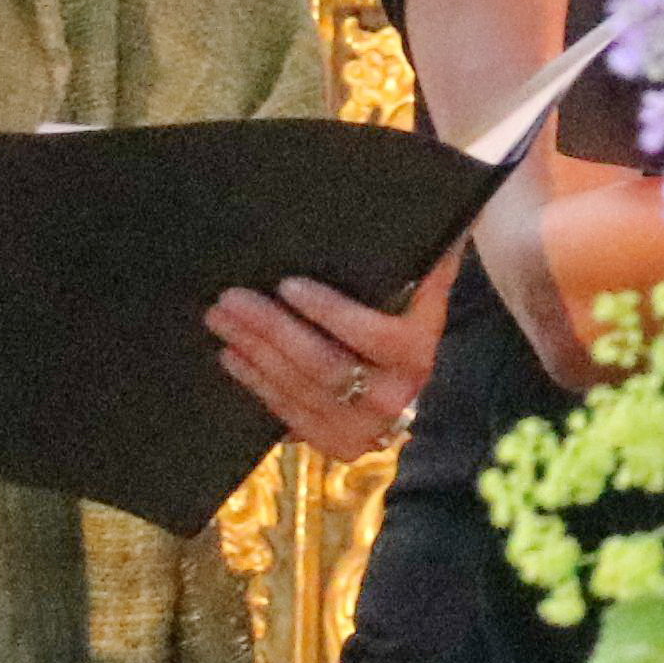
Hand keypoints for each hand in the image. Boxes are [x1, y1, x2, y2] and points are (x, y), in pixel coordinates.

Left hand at [209, 252, 455, 463]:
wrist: (410, 380)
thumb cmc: (406, 317)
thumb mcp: (424, 286)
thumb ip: (427, 257)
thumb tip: (440, 218)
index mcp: (419, 350)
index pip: (373, 335)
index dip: (329, 312)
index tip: (288, 284)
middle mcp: (397, 395)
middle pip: (325, 364)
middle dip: (272, 330)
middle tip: (233, 299)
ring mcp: (367, 427)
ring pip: (301, 390)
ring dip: (254, 354)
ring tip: (223, 320)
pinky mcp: (339, 444)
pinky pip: (290, 415)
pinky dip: (257, 384)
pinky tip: (233, 358)